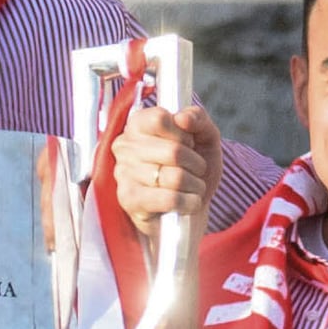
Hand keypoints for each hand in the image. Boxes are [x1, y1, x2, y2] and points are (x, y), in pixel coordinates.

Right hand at [108, 100, 218, 234]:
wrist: (188, 210)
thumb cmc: (192, 170)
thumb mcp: (204, 137)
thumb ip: (198, 118)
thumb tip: (183, 117)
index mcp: (138, 124)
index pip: (160, 119)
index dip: (184, 134)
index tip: (188, 143)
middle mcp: (125, 146)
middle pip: (174, 151)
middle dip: (195, 164)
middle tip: (194, 170)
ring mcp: (123, 173)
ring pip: (175, 177)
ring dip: (195, 185)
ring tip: (191, 188)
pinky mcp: (129, 199)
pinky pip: (169, 199)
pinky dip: (188, 202)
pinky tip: (188, 203)